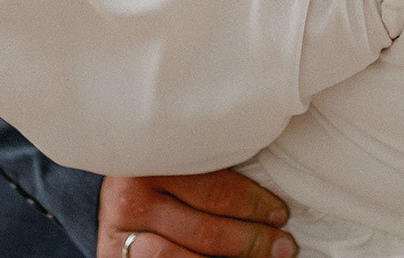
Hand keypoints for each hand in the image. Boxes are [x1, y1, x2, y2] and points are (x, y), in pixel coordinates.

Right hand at [98, 172, 294, 257]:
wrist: (119, 195)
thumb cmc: (164, 171)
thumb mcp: (182, 158)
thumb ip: (213, 165)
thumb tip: (273, 192)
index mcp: (154, 161)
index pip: (213, 190)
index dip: (253, 204)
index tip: (281, 214)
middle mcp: (130, 199)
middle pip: (203, 230)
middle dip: (250, 241)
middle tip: (284, 246)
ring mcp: (121, 236)